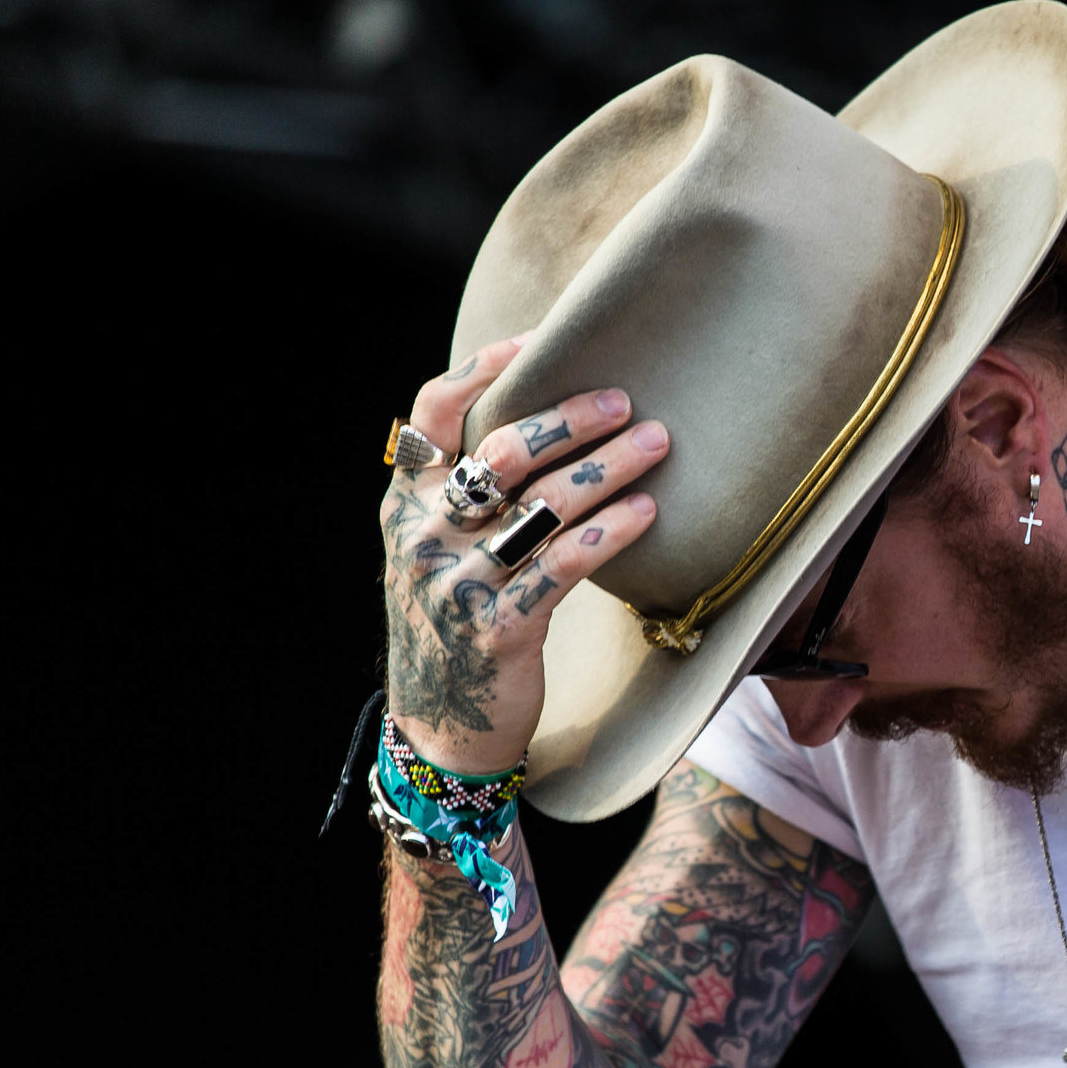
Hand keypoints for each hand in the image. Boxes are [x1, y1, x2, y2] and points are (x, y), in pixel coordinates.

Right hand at [381, 334, 670, 773]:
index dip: (484, 368)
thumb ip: (463, 493)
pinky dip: (611, 533)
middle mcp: (425, 535)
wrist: (443, 726)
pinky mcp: (501, 627)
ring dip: (611, 468)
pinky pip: (564, 565)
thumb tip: (537, 420)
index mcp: (407, 504)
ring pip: (544, 505)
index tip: (541, 340)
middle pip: (505, 451)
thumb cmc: (457, 620)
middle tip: (628, 400)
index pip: (432, 413)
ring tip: (660, 444)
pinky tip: (649, 513)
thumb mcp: (436, 551)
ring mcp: (459, 582)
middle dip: (573, 418)